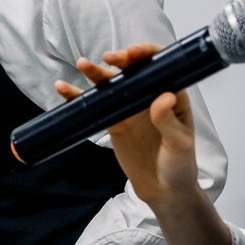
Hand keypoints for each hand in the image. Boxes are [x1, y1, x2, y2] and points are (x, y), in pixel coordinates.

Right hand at [56, 47, 199, 206]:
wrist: (163, 190)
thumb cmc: (180, 165)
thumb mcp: (179, 143)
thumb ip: (169, 121)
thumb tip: (164, 96)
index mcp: (171, 94)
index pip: (159, 66)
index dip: (146, 54)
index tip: (133, 53)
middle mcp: (149, 96)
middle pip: (132, 70)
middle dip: (120, 60)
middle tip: (109, 58)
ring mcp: (130, 108)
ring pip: (111, 84)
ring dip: (96, 73)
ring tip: (82, 64)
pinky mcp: (113, 121)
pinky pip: (95, 106)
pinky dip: (78, 97)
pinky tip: (64, 90)